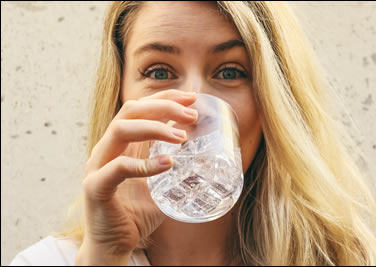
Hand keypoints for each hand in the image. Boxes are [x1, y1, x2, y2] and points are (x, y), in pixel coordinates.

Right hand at [75, 90, 197, 264]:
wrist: (114, 244)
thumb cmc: (136, 212)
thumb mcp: (159, 184)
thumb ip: (171, 166)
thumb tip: (202, 155)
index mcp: (120, 144)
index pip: (139, 108)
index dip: (164, 98)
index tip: (191, 98)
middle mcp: (106, 149)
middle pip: (130, 111)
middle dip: (163, 107)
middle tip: (191, 115)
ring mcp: (97, 166)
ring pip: (121, 130)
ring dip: (155, 128)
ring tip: (182, 137)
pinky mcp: (95, 187)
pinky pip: (118, 168)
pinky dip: (144, 164)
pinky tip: (167, 164)